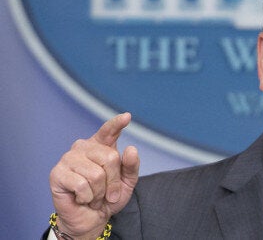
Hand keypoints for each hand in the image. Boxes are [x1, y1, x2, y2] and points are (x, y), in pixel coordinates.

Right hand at [49, 113, 139, 238]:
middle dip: (113, 182)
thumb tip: (130, 149)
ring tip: (93, 196)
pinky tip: (81, 198)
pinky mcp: (57, 173)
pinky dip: (87, 197)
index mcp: (100, 146)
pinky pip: (82, 185)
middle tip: (107, 194)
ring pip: (96, 174)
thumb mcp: (127, 183)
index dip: (117, 123)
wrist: (91, 218)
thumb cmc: (107, 197)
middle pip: (110, 158)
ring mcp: (68, 158)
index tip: (127, 116)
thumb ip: (131, 166)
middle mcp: (83, 147)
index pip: (108, 131)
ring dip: (100, 193)